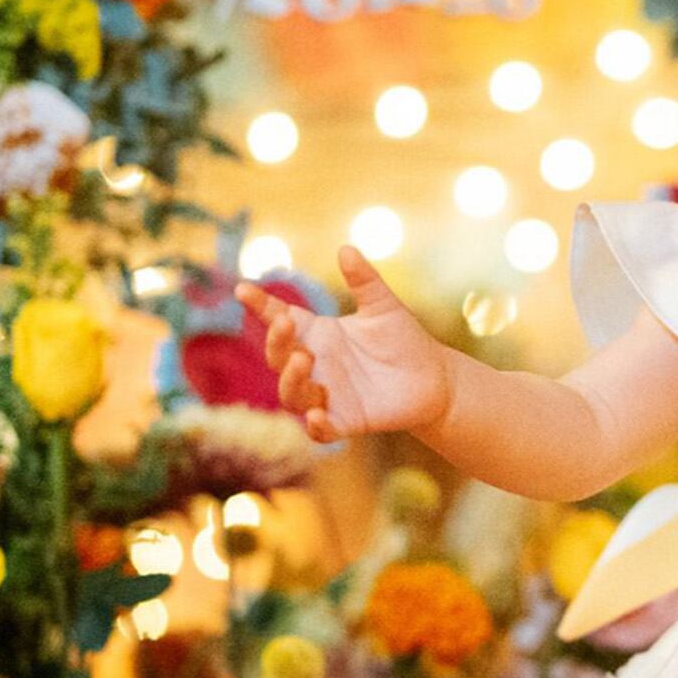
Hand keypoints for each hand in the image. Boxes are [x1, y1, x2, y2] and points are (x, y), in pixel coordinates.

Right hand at [235, 246, 451, 442]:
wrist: (435, 378)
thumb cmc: (403, 340)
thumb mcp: (383, 306)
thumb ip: (364, 280)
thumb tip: (346, 247)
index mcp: (317, 335)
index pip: (279, 319)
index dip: (260, 306)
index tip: (243, 290)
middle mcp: (314, 365)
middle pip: (277, 357)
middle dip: (275, 342)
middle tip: (285, 324)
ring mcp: (326, 395)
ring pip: (291, 394)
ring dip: (290, 379)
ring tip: (304, 360)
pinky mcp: (346, 421)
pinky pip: (321, 430)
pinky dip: (316, 426)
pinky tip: (318, 416)